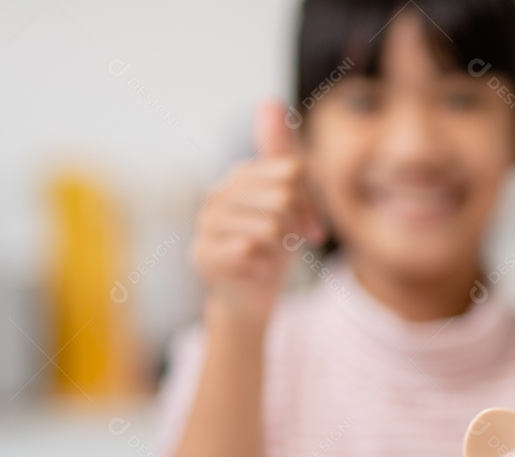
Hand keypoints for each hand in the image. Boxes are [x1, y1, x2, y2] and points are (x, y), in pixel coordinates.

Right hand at [191, 99, 324, 320]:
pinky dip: (264, 266)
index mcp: (238, 178)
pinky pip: (252, 249)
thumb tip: (268, 100)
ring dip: (280, 250)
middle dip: (295, 227)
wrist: (250, 298)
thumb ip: (281, 154)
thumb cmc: (272, 248)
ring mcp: (205, 226)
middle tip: (290, 246)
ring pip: (269, 226)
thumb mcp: (287, 201)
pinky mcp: (203, 255)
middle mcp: (216, 196)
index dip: (309, 203)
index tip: (311, 228)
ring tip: (268, 257)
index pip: (291, 173)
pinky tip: (254, 271)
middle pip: (282, 197)